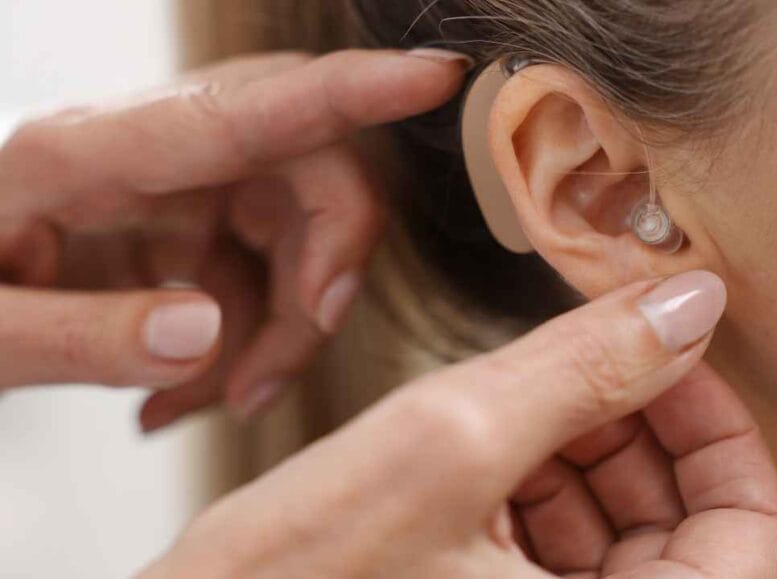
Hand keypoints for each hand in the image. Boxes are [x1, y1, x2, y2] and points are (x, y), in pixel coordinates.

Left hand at [0, 48, 470, 428]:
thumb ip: (79, 337)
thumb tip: (202, 337)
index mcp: (91, 151)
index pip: (249, 107)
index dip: (356, 89)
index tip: (436, 75)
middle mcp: (153, 153)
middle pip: (308, 170)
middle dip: (325, 273)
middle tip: (272, 374)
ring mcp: (176, 188)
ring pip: (300, 232)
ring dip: (285, 329)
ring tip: (218, 400)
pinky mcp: (186, 228)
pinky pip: (262, 276)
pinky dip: (245, 346)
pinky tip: (181, 398)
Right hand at [143, 271, 776, 578]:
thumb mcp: (446, 445)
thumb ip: (582, 368)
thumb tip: (688, 302)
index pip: (755, 537)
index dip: (721, 432)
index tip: (668, 354)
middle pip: (687, 528)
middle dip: (637, 430)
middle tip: (578, 364)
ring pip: (620, 533)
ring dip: (581, 449)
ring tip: (510, 403)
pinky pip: (557, 550)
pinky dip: (536, 483)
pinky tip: (484, 443)